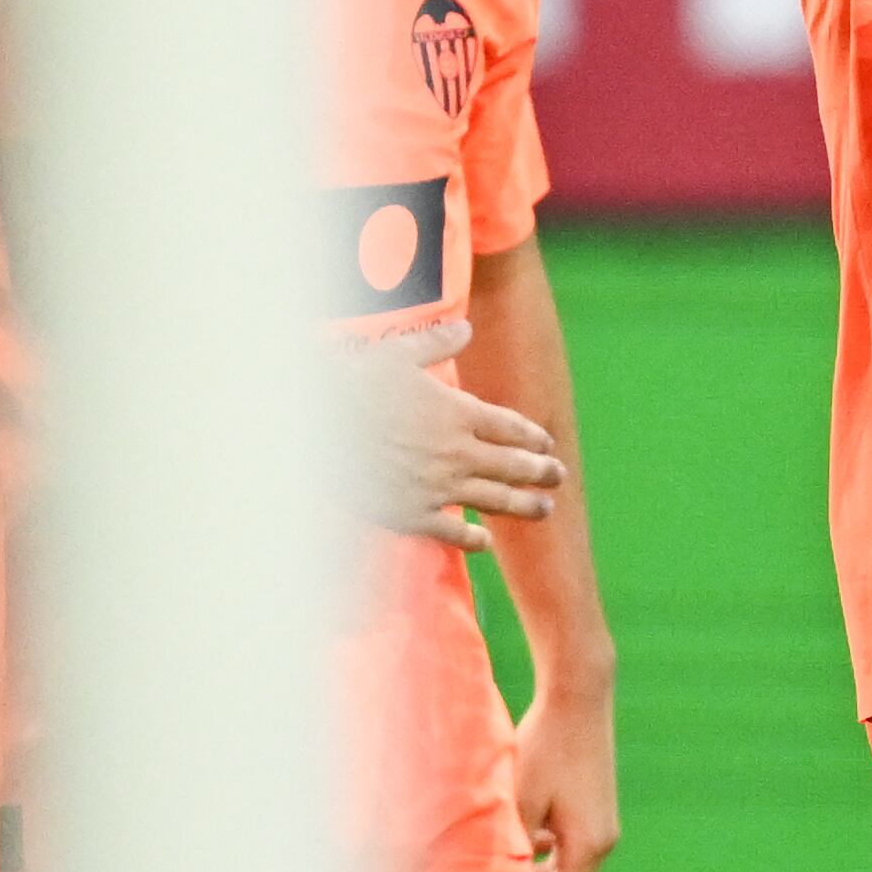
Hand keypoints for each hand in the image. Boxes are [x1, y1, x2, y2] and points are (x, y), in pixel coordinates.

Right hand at [351, 319, 562, 552]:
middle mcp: (456, 452)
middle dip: (541, 472)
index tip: (547, 442)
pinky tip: (485, 544)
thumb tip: (466, 327)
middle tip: (558, 476)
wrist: (313, 428)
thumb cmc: (353, 385)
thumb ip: (437, 342)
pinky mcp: (412, 515)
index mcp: (458, 412)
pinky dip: (472, 540)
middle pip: (513, 466)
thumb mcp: (398, 354)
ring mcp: (437, 488)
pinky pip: (452, 534)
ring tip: (545, 510)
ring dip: (525, 506)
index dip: (533, 436)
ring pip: (494, 501)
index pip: (510, 427)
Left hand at [513, 683, 619, 871]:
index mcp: (586, 848)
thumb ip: (513, 846)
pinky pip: (573, 844)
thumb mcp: (520, 802)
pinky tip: (526, 841)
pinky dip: (549, 852)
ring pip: (569, 866)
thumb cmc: (545, 749)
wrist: (578, 698)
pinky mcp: (597, 804)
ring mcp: (603, 822)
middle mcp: (602, 841)